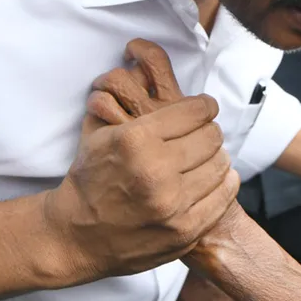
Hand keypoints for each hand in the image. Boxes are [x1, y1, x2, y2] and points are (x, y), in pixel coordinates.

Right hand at [46, 41, 238, 281]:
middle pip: (212, 136)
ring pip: (221, 164)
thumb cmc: (90, 178)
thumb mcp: (99, 132)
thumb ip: (125, 98)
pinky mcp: (185, 230)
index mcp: (135, 140)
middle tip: (203, 134)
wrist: (76, 236)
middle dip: (209, 131)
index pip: (196, 111)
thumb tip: (147, 63)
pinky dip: (223, 182)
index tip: (204, 108)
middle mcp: (156, 171)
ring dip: (216, 157)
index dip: (203, 106)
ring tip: (206, 157)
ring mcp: (172, 205)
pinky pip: (223, 193)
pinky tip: (213, 178)